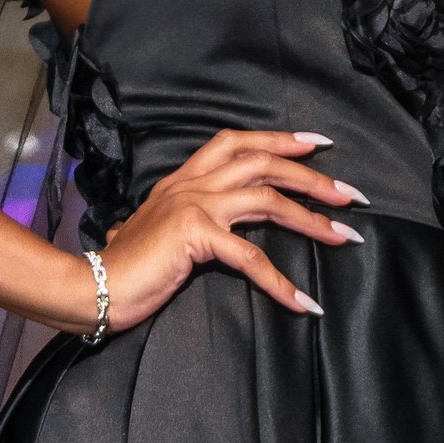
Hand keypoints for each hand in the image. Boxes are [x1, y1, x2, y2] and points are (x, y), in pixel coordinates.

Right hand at [95, 128, 366, 333]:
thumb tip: (203, 236)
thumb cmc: (126, 268)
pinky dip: (281, 282)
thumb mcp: (159, 232)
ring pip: (267, 199)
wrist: (93, 287)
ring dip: (311, 217)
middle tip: (350, 194)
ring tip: (344, 235)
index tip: (317, 144)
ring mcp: (193, 204)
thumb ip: (183, 224)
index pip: (237, 143)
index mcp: (183, 179)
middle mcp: (191, 183)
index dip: (279, 139)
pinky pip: (250, 257)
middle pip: (262, 163)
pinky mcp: (195, 234)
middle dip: (311, 177)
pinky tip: (303, 302)